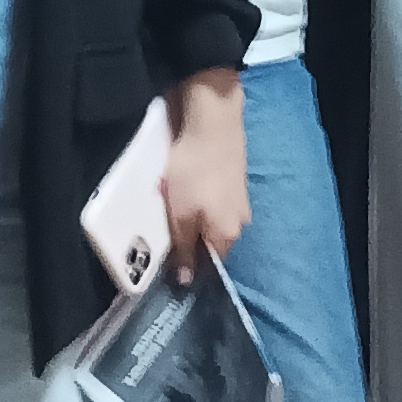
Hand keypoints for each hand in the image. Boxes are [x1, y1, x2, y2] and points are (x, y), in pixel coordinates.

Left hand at [163, 70, 250, 281]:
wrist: (211, 121)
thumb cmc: (194, 173)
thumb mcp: (181, 216)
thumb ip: (184, 249)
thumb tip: (186, 281)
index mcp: (229, 235)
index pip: (208, 266)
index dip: (186, 267)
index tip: (164, 262)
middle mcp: (239, 221)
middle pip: (209, 241)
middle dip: (187, 237)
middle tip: (162, 229)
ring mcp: (238, 198)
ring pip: (208, 218)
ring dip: (190, 215)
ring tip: (169, 203)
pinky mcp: (231, 178)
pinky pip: (210, 199)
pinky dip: (196, 197)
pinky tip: (181, 186)